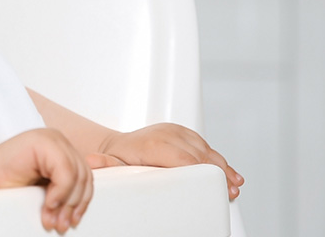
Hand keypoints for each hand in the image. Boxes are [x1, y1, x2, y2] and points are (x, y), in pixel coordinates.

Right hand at [0, 128, 94, 233]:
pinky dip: (60, 192)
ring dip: (66, 202)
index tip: (74, 219)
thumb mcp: (45, 186)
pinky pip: (64, 171)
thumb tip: (85, 199)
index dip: (83, 200)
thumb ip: (65, 186)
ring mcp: (52, 138)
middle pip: (83, 175)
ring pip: (76, 174)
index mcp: (61, 149)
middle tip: (62, 224)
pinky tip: (49, 204)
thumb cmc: (9, 181)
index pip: (85, 175)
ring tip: (53, 219)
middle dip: (74, 205)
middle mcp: (58, 140)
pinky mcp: (43, 142)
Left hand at [97, 123, 243, 199]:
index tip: (214, 186)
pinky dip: (218, 160)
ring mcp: (178, 132)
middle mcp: (169, 134)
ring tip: (233, 186)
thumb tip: (91, 162)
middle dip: (216, 174)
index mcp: (154, 144)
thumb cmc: (118, 158)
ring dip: (221, 168)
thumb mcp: (110, 164)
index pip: (185, 159)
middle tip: (228, 192)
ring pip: (206, 150)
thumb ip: (105, 165)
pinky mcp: (185, 133)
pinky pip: (206, 145)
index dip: (201, 174)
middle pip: (200, 156)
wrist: (118, 144)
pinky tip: (229, 173)